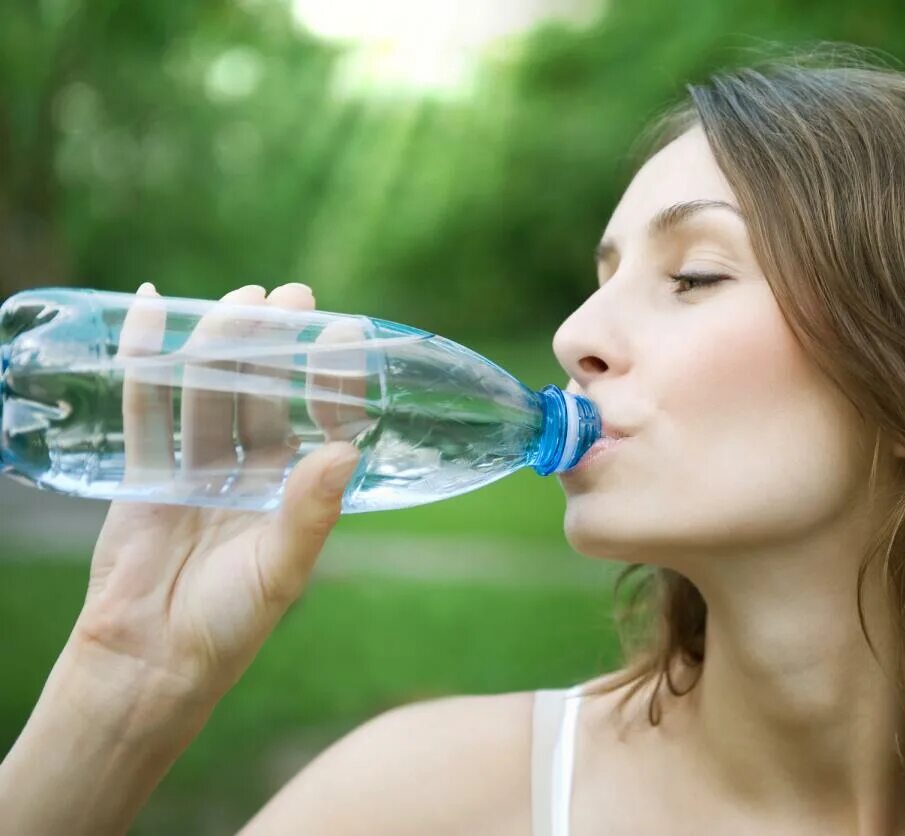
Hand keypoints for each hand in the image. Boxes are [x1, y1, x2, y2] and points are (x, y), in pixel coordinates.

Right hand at [73, 282, 362, 704]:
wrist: (150, 661)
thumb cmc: (230, 625)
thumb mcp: (281, 570)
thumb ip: (311, 512)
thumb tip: (347, 450)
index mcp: (295, 491)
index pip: (322, 420)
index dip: (333, 379)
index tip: (345, 333)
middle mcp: (252, 471)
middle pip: (265, 393)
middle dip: (277, 344)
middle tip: (293, 294)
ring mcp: (198, 466)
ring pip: (210, 390)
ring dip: (222, 342)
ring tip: (242, 296)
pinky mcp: (145, 470)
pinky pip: (147, 406)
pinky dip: (146, 359)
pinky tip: (152, 309)